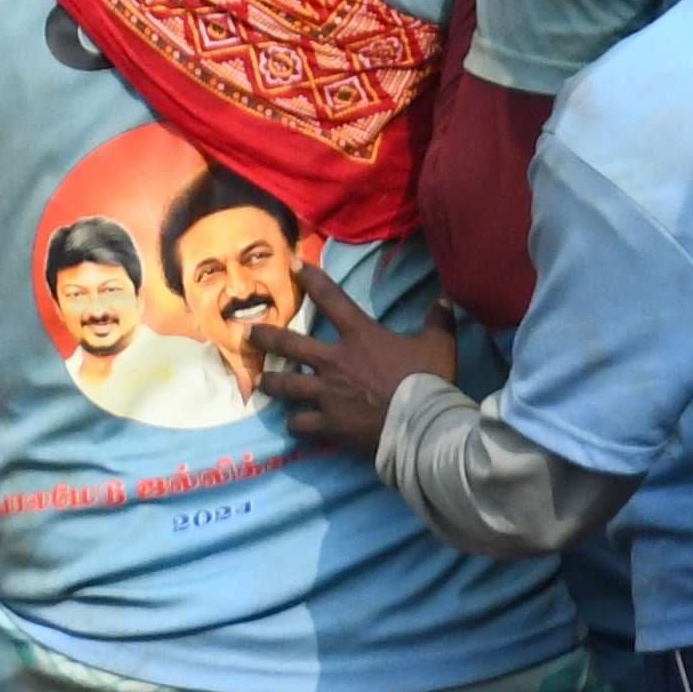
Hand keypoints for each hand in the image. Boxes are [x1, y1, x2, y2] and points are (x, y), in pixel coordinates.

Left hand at [251, 263, 458, 451]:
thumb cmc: (428, 381)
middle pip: (289, 343)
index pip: (331, 299)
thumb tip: (445, 301)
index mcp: (359, 336)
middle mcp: (334, 361)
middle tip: (247, 333)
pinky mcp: (329, 423)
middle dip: (265, 337)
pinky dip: (295, 424)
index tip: (294, 266)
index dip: (312, 279)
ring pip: (286, 385)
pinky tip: (291, 424)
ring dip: (271, 383)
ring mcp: (327, 393)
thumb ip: (438, 322)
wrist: (423, 426)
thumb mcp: (438, 346)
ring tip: (259, 383)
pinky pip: (301, 424)